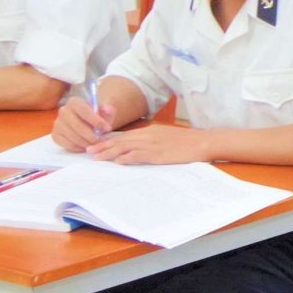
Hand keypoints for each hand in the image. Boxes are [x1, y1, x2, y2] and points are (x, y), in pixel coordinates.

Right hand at [50, 96, 115, 152]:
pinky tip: (86, 145)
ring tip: (95, 143)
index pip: (84, 111)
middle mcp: (63, 111)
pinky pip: (67, 144)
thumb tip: (107, 109)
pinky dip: (78, 147)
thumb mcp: (105, 111)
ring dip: (86, 142)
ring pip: (72, 136)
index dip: (97, 121)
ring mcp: (57, 123)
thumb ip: (108, 110)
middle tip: (101, 140)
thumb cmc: (97, 116)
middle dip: (91, 135)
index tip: (107, 128)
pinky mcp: (55, 135)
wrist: (87, 122)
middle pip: (77, 125)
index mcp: (75, 101)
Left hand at [87, 124, 215, 164]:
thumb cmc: (187, 142)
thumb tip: (137, 147)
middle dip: (103, 146)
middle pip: (121, 141)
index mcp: (150, 131)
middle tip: (88, 151)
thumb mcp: (166, 137)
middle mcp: (149, 135)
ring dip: (110, 152)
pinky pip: (140, 155)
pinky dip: (128, 158)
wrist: (203, 142)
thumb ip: (151, 140)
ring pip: (126, 147)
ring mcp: (154, 144)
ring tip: (96, 157)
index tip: (96, 145)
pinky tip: (118, 161)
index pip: (125, 136)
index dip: (109, 140)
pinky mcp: (159, 154)